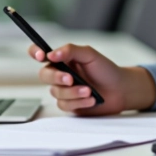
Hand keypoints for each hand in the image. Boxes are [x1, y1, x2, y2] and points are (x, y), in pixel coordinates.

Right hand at [29, 44, 155, 115]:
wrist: (120, 90)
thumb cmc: (106, 70)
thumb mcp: (90, 55)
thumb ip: (70, 50)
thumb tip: (52, 54)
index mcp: (62, 58)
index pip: (40, 53)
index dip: (35, 52)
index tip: (42, 56)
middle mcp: (60, 73)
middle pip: (44, 75)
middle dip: (57, 77)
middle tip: (71, 79)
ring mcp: (64, 90)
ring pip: (55, 92)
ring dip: (73, 92)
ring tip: (89, 91)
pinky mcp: (69, 104)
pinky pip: (65, 105)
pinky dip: (79, 102)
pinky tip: (91, 99)